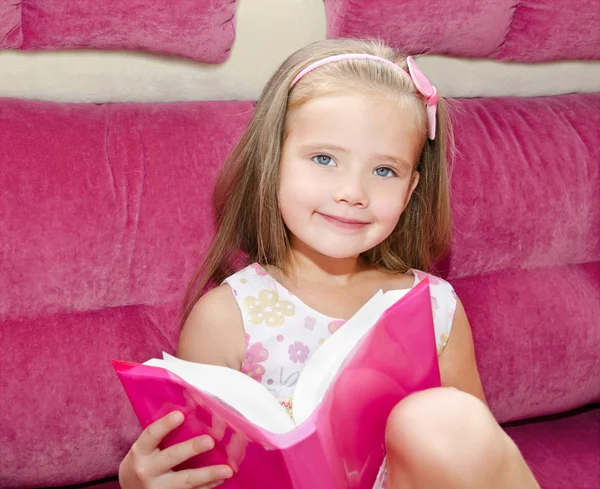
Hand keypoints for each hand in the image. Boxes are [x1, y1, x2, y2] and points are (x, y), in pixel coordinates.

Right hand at [119, 411, 233, 488]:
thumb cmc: (143, 462)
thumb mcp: (145, 448)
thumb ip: (161, 436)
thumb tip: (192, 412)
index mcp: (141, 452)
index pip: (151, 435)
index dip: (165, 425)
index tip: (180, 415)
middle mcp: (147, 471)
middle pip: (171, 457)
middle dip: (192, 449)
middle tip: (210, 441)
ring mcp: (159, 488)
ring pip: (186, 481)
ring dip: (208, 474)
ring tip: (227, 470)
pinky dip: (208, 486)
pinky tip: (221, 478)